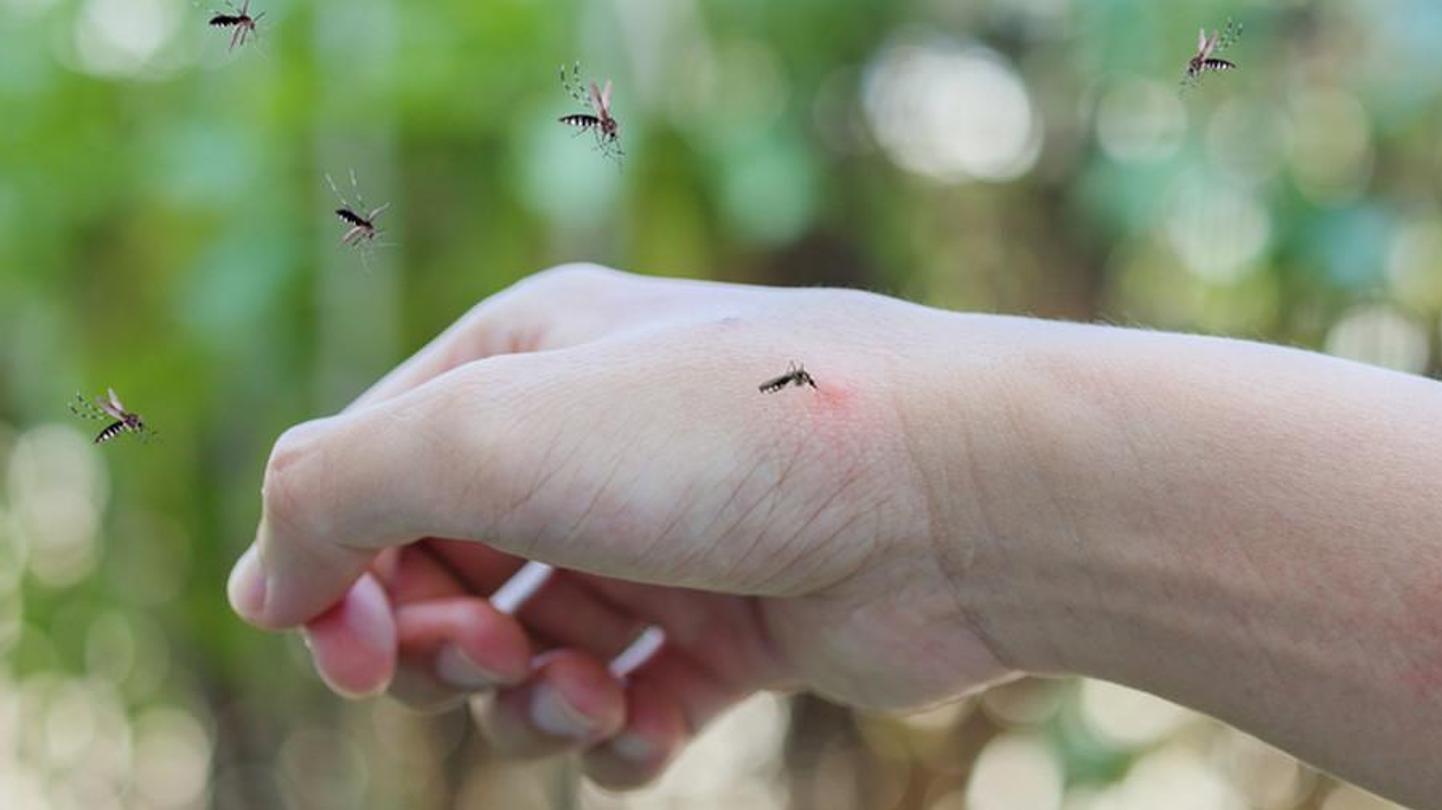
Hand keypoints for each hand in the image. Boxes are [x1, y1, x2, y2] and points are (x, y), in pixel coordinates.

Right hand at [226, 265, 1012, 786]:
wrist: (956, 499)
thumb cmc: (732, 436)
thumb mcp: (488, 429)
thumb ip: (335, 491)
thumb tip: (267, 583)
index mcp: (523, 360)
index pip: (363, 478)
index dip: (337, 581)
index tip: (358, 654)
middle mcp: (593, 443)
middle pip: (437, 579)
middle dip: (441, 647)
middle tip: (500, 658)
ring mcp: (668, 541)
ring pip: (527, 659)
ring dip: (527, 705)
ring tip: (592, 698)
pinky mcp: (739, 629)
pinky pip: (627, 713)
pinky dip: (616, 739)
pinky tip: (647, 727)